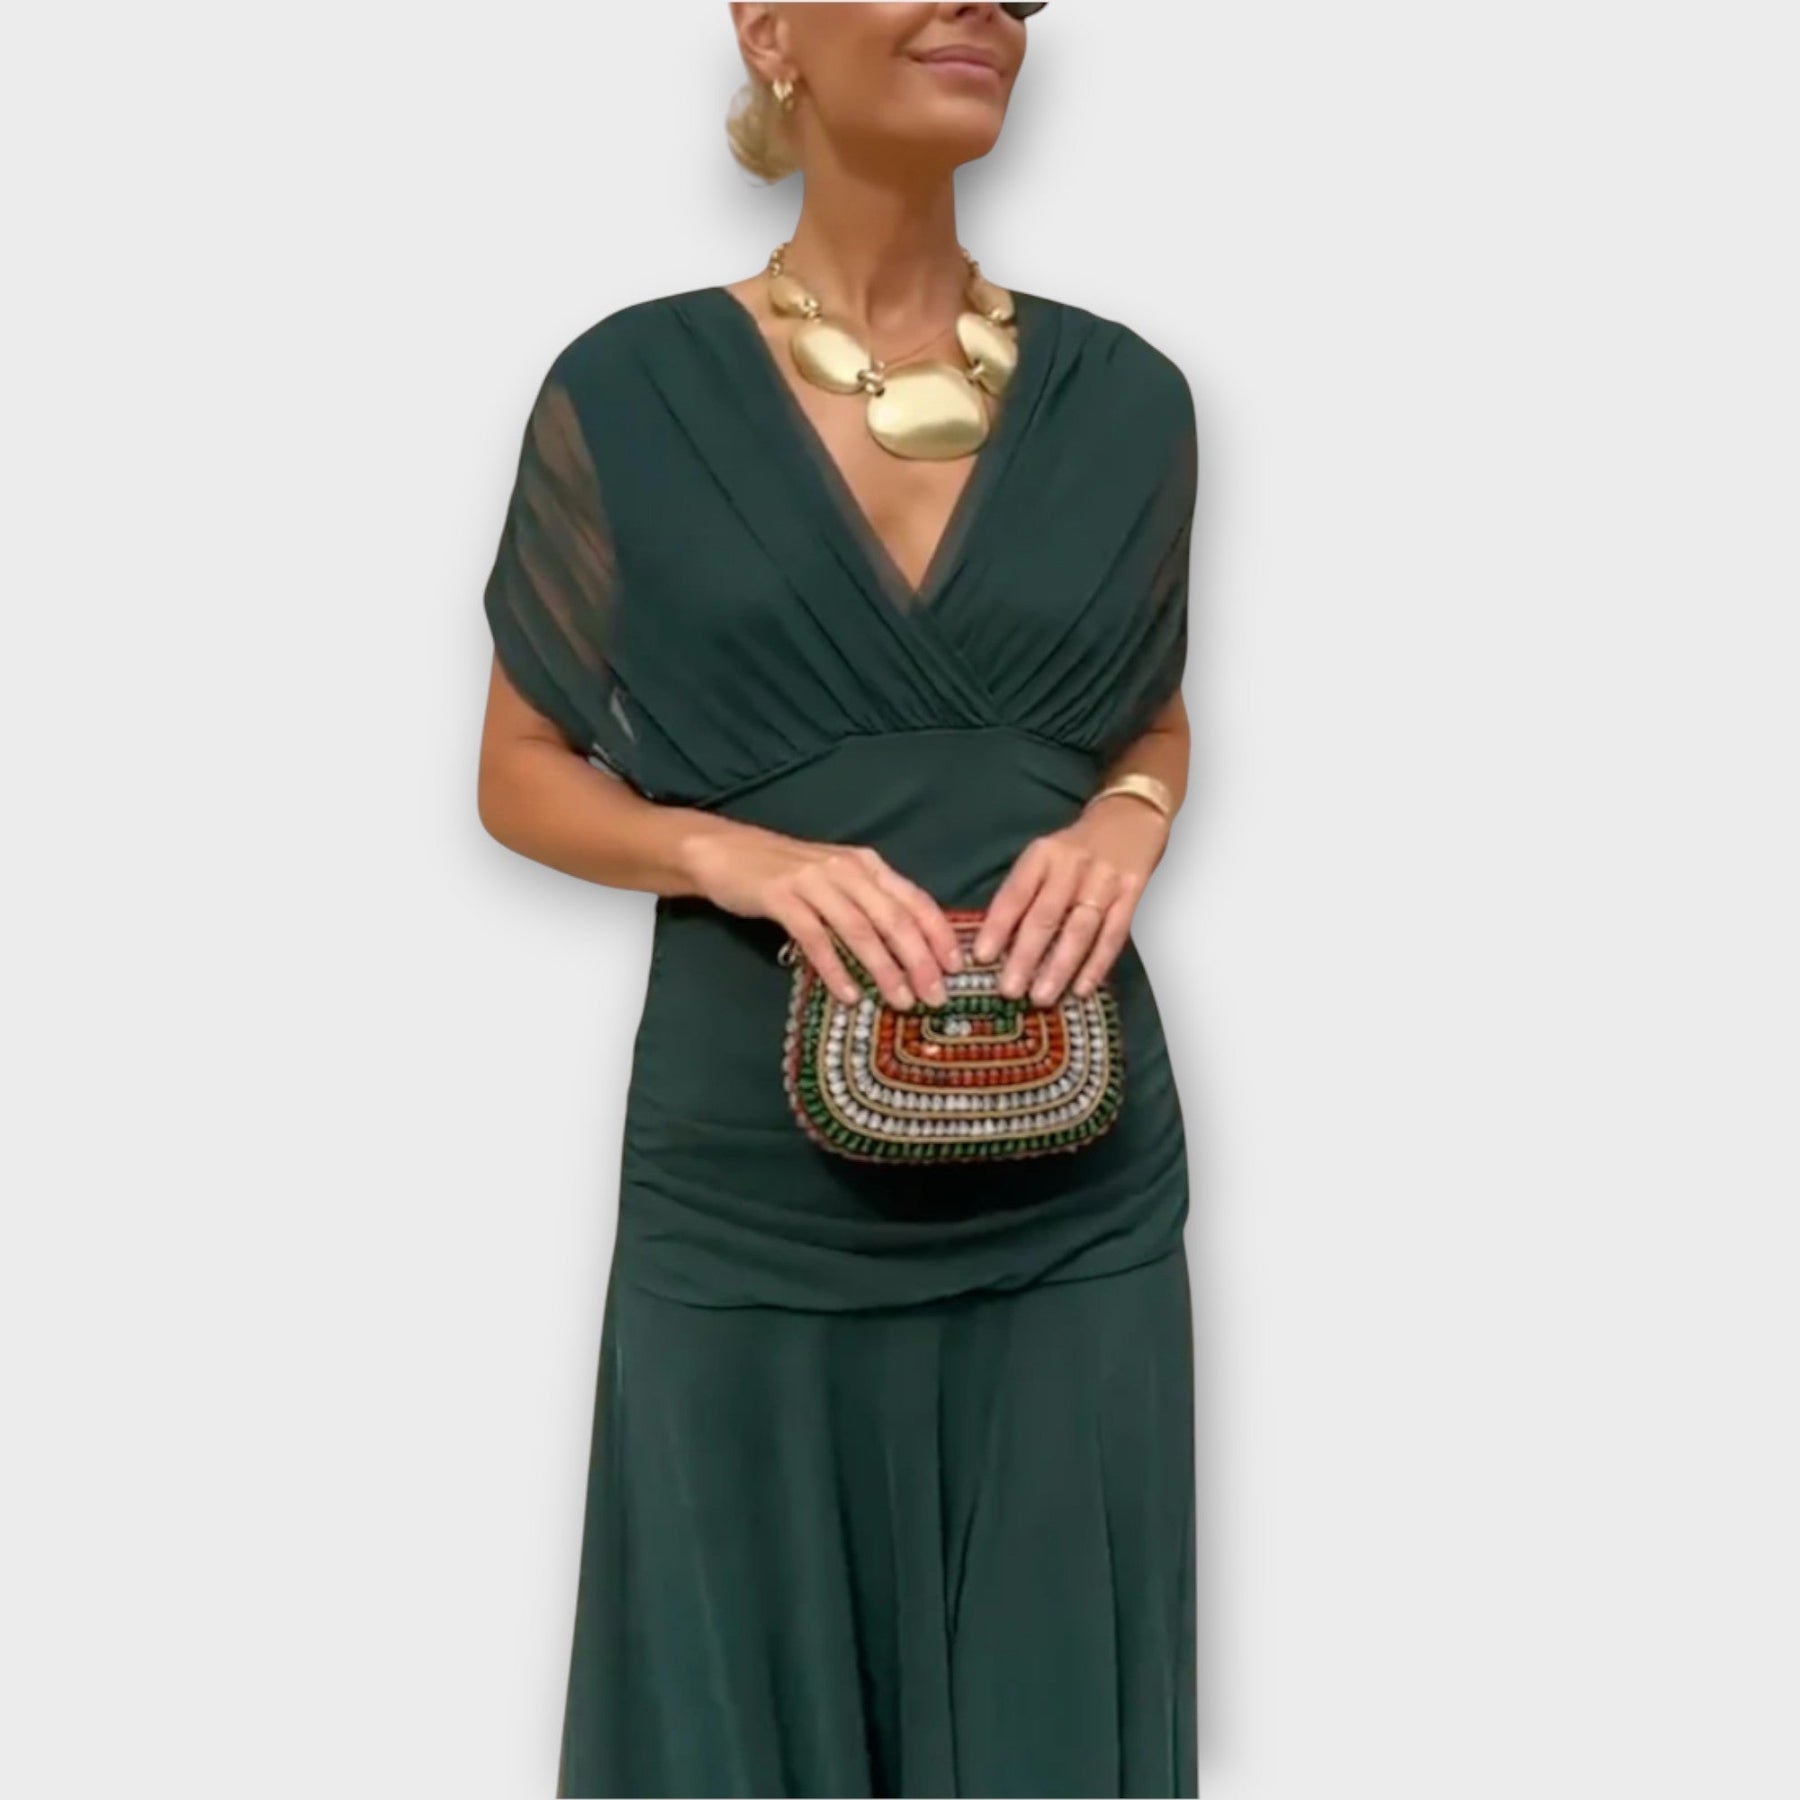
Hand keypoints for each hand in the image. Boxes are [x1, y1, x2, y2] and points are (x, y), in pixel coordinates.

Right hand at [683, 820, 962, 1008]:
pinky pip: (815, 938)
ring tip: (901, 1001)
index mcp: (867, 865)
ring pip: (859, 929)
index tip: (957, 967)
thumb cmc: (787, 873)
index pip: (914, 899)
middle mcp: (847, 869)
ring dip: (884, 968)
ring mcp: (813, 882)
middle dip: (920, 959)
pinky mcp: (781, 897)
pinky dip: (835, 969)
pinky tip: (849, 996)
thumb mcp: (837, 879)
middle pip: (893, 917)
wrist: (725, 851)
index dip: (939, 934)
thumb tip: (910, 947)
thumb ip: (869, 903)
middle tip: (936, 996)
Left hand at [971, 795, 1170, 1006]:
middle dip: (1025, 957)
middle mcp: (1072, 866)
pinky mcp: (1132, 894)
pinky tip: (1081, 988)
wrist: (1131, 817)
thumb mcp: (1044, 855)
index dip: (998, 926)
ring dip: (1059, 967)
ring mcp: (1104, 881)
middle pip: (1046, 916)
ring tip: (1041, 996)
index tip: (982, 957)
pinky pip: (1113, 935)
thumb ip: (1024, 891)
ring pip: (1079, 930)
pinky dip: (1097, 965)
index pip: (1015, 894)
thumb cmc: (1077, 847)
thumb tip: (995, 942)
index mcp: (1042, 855)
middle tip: (1009, 990)